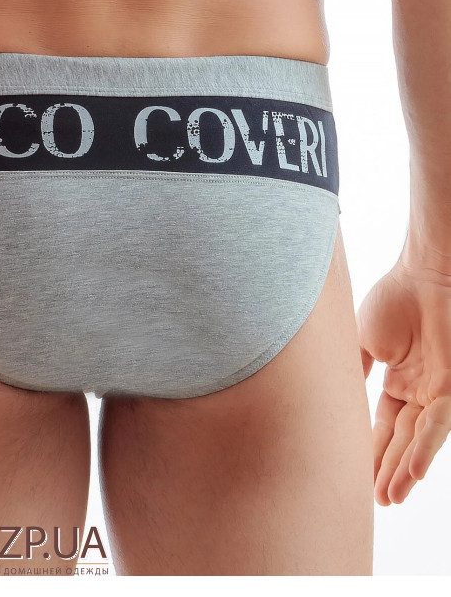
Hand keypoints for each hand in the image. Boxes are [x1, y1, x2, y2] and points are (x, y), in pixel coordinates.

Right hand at [357, 258, 450, 504]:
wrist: (424, 273)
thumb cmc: (395, 298)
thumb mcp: (362, 341)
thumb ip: (353, 370)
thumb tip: (332, 399)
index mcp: (399, 380)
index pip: (384, 424)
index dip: (371, 449)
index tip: (354, 474)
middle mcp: (420, 391)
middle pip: (402, 438)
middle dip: (388, 469)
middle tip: (374, 500)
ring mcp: (438, 390)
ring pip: (421, 438)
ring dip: (405, 469)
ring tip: (389, 497)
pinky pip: (439, 423)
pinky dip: (425, 447)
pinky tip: (412, 471)